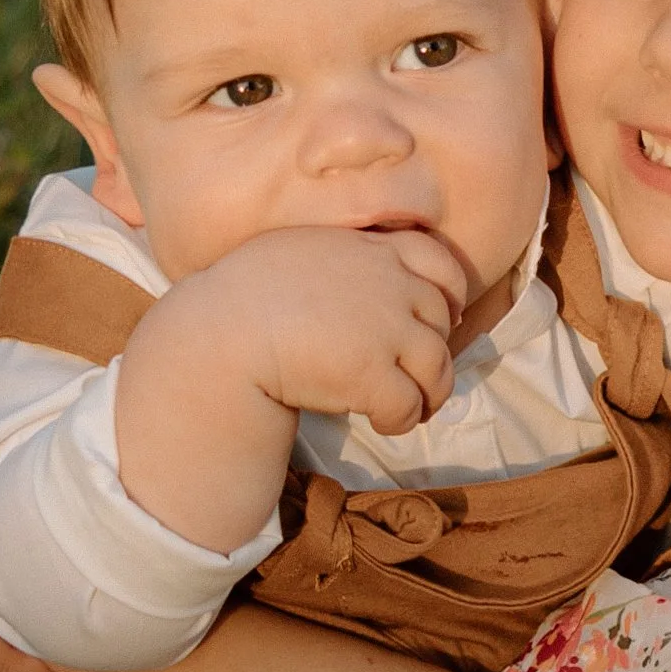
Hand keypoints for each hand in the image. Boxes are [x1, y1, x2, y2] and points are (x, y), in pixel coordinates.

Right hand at [113, 225, 467, 559]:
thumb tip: (354, 282)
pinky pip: (409, 405)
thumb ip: (339, 259)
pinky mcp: (373, 374)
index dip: (451, 293)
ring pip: (437, 367)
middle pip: (443, 320)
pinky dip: (402, 419)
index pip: (439, 260)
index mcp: (369, 248)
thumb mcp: (296, 251)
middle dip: (436, 352)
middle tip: (418, 377)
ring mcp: (385, 328)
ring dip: (429, 394)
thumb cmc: (241, 296)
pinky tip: (381, 423)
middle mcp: (387, 282)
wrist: (219, 335)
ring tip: (410, 408)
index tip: (445, 316)